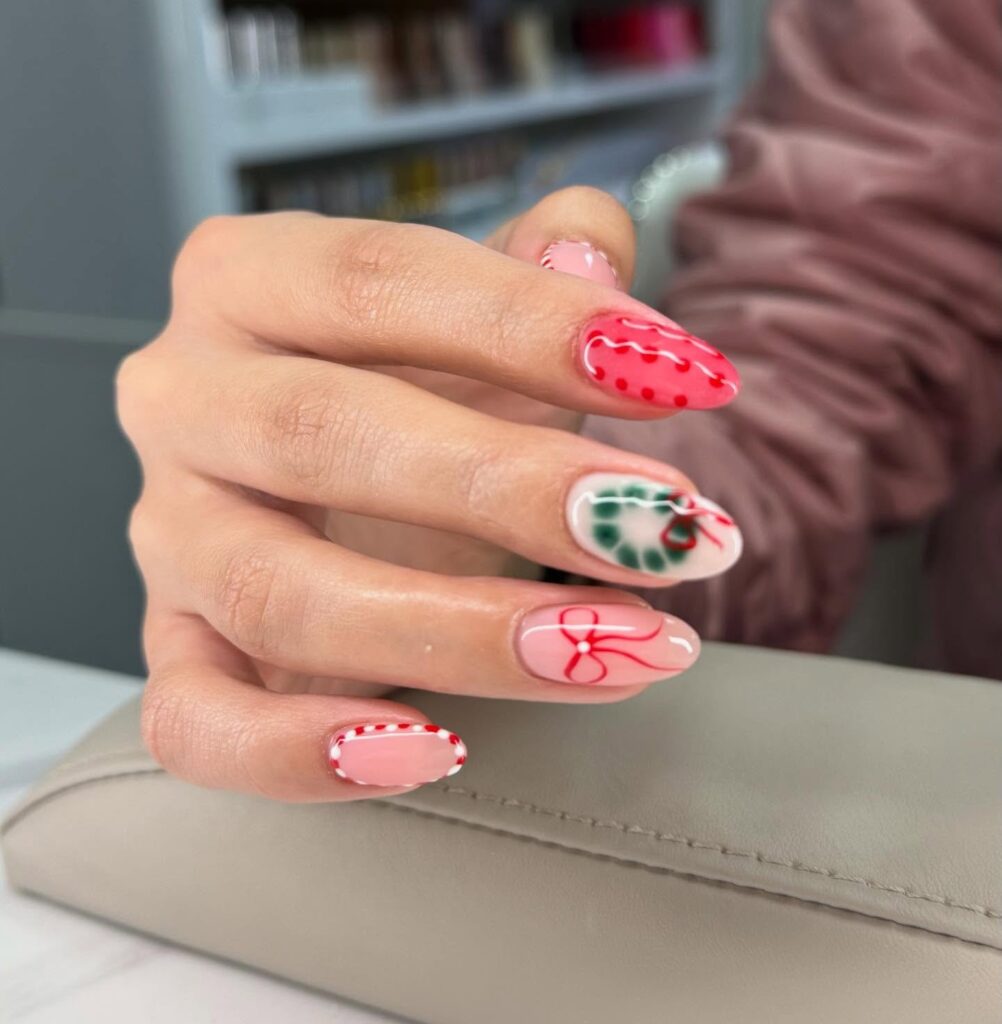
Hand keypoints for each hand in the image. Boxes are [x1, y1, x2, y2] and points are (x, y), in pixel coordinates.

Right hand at [117, 187, 741, 800]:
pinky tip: (435, 750)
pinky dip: (305, 753)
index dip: (534, 325)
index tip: (684, 378)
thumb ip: (540, 266)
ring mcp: (169, 537)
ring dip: (463, 635)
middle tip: (665, 529)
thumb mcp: (479, 320)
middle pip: (322, 435)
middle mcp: (184, 400)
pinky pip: (201, 721)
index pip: (378, 281)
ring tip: (622, 648)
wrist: (347, 494)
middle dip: (511, 490)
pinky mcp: (175, 653)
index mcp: (245, 282)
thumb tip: (591, 244)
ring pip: (281, 594)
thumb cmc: (414, 391)